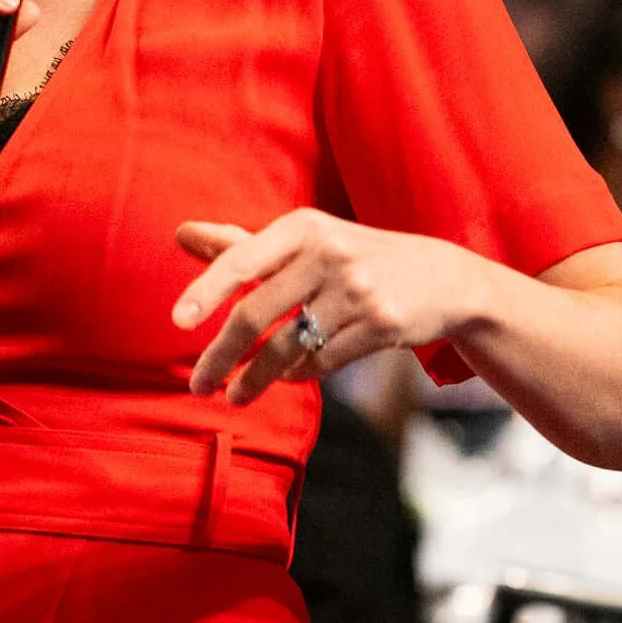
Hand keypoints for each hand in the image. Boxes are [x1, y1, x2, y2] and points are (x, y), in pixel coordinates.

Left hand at [173, 210, 483, 404]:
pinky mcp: (382, 325)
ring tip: (233, 395)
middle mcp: (330, 253)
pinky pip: (321, 362)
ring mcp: (359, 290)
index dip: (207, 291)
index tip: (178, 321)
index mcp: (303, 227)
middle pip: (256, 314)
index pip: (242, 260)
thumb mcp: (305, 240)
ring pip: (287, 348)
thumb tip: (181, 233)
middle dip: (220, 355)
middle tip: (197, 384)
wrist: (443, 279)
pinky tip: (285, 378)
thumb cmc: (355, 257)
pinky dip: (296, 375)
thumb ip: (243, 243)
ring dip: (254, 379)